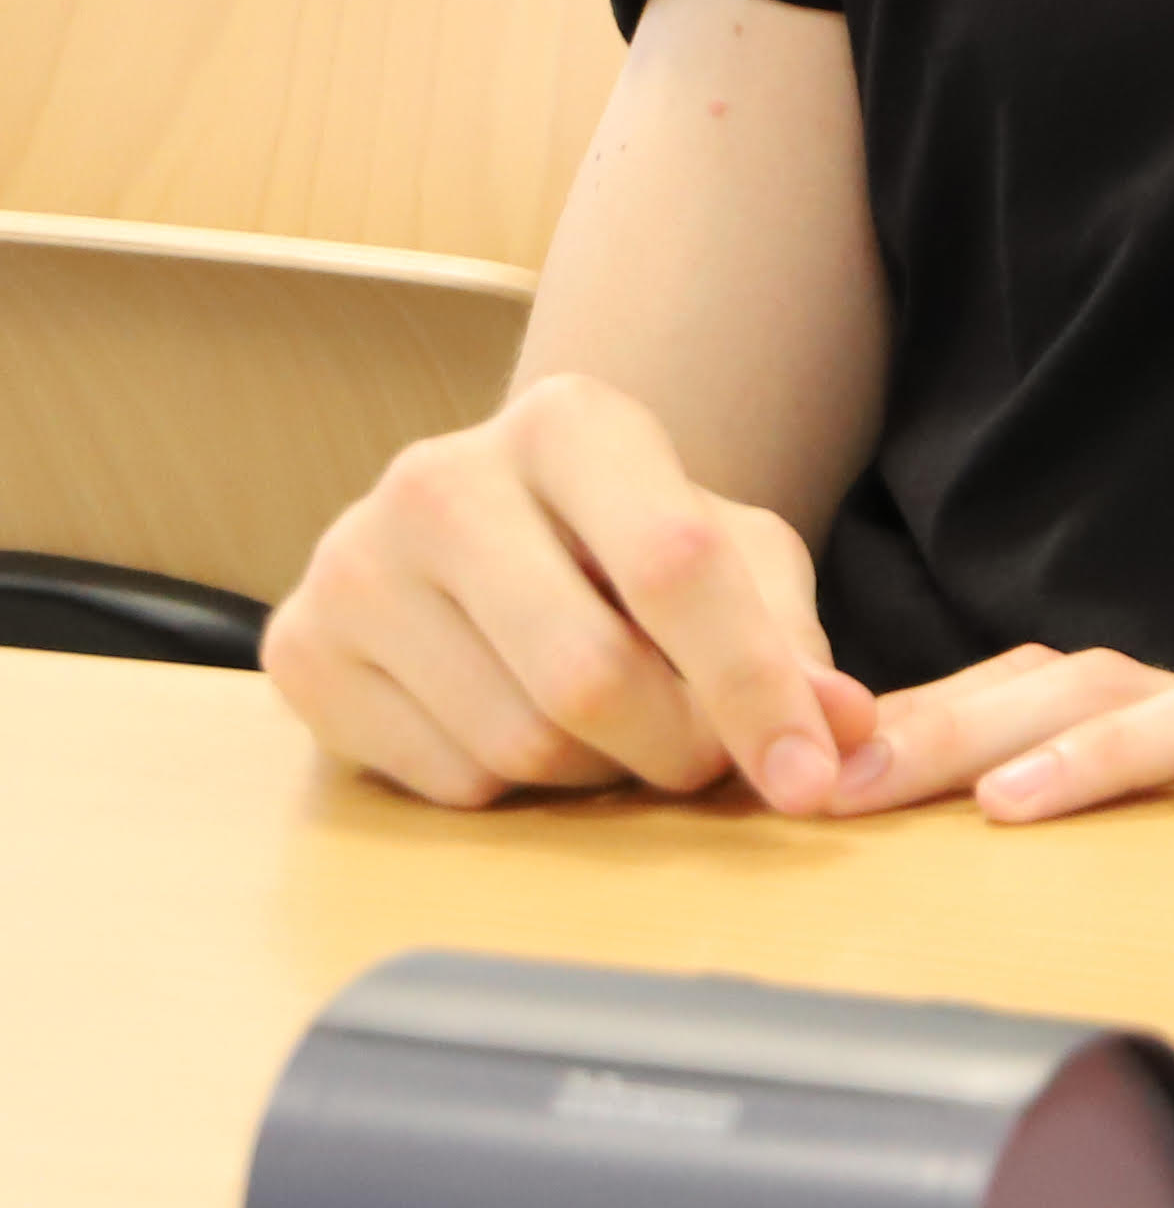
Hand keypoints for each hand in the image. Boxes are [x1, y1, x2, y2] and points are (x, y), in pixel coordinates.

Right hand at [263, 374, 872, 810]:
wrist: (482, 531)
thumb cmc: (625, 538)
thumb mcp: (728, 552)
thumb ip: (787, 632)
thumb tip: (839, 729)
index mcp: (570, 421)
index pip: (676, 563)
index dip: (755, 684)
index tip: (813, 775)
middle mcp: (443, 475)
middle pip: (587, 674)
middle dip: (675, 744)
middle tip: (706, 757)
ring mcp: (354, 562)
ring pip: (516, 743)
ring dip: (595, 770)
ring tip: (609, 722)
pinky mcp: (300, 649)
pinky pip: (442, 781)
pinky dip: (509, 785)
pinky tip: (515, 720)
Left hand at [820, 644, 1173, 822]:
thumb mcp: (1092, 868)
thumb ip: (992, 812)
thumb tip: (833, 794)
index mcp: (1152, 725)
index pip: (1037, 686)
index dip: (930, 721)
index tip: (830, 783)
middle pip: (1110, 680)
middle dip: (980, 728)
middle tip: (879, 783)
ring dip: (1117, 742)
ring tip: (1021, 800)